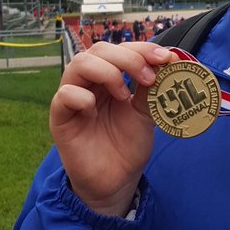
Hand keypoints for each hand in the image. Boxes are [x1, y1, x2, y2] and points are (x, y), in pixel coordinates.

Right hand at [49, 41, 177, 216]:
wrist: (117, 180)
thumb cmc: (128, 144)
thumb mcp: (146, 112)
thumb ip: (152, 87)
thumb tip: (169, 59)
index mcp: (110, 76)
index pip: (120, 48)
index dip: (142, 49)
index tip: (165, 58)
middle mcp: (90, 82)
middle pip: (99, 49)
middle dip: (128, 58)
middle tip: (148, 78)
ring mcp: (73, 97)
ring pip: (79, 63)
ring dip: (107, 72)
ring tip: (125, 95)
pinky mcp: (60, 118)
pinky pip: (63, 95)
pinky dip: (82, 96)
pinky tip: (94, 110)